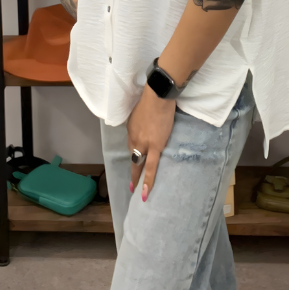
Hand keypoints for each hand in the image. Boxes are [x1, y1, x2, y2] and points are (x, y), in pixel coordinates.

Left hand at [127, 83, 175, 200]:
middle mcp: (134, 139)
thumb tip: (143, 130)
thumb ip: (139, 125)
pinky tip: (146, 191)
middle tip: (132, 185)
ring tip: (139, 192)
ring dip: (138, 179)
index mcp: (131, 130)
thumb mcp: (138, 113)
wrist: (158, 96)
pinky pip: (151, 167)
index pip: (132, 146)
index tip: (137, 160)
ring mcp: (143, 144)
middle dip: (133, 171)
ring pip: (139, 165)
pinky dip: (147, 180)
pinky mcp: (155, 147)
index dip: (135, 154)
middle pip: (134, 157)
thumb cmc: (150, 99)